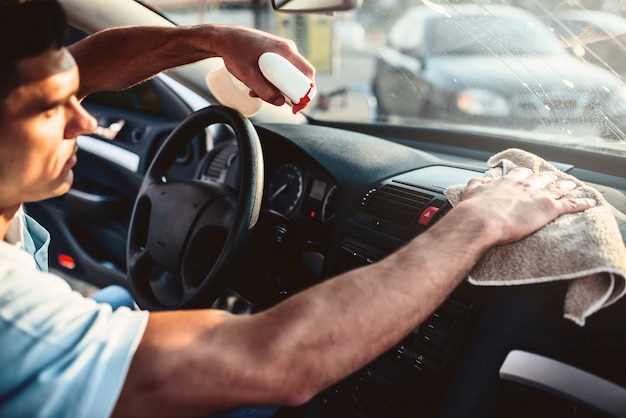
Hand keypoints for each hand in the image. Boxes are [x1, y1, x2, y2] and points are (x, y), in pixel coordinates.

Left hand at [213, 25, 315, 105]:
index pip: (307, 75)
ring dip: (278, 89)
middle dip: (289, 93)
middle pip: (300, 77)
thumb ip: (265, 91)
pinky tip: (257, 85)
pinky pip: (282, 71)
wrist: (224, 39)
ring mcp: (282, 51)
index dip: (306, 94)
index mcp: (286, 51)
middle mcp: (288, 50)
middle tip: (275, 100)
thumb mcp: (248, 76)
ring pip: (290, 76)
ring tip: (257, 91)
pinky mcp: (276, 54)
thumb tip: (280, 102)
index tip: (296, 106)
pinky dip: (273, 82)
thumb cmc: (235, 52)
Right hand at [458, 167, 595, 244]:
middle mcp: (524, 185)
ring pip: (557, 187)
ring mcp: (538, 195)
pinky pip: (570, 204)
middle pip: (540, 178)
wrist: (481, 220)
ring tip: (571, 185)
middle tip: (552, 177)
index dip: (525, 174)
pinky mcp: (548, 208)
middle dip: (547, 177)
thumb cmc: (474, 210)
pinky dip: (581, 203)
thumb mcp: (471, 192)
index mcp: (507, 182)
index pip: (519, 173)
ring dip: (565, 185)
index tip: (527, 174)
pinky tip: (589, 202)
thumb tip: (481, 179)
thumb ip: (477, 183)